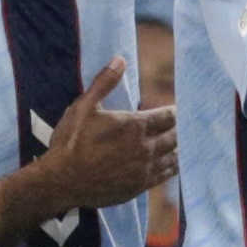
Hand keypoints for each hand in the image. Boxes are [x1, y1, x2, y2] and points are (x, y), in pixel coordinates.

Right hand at [36, 57, 175, 208]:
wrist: (63, 181)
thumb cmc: (71, 142)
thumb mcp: (83, 107)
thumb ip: (104, 83)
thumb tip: (119, 59)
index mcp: (135, 126)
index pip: (167, 116)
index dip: (174, 111)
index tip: (177, 108)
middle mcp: (145, 148)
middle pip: (174, 137)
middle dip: (179, 129)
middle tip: (183, 125)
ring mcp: (144, 170)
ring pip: (173, 157)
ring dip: (178, 148)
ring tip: (181, 143)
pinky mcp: (140, 187)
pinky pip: (165, 176)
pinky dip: (172, 168)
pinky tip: (173, 164)